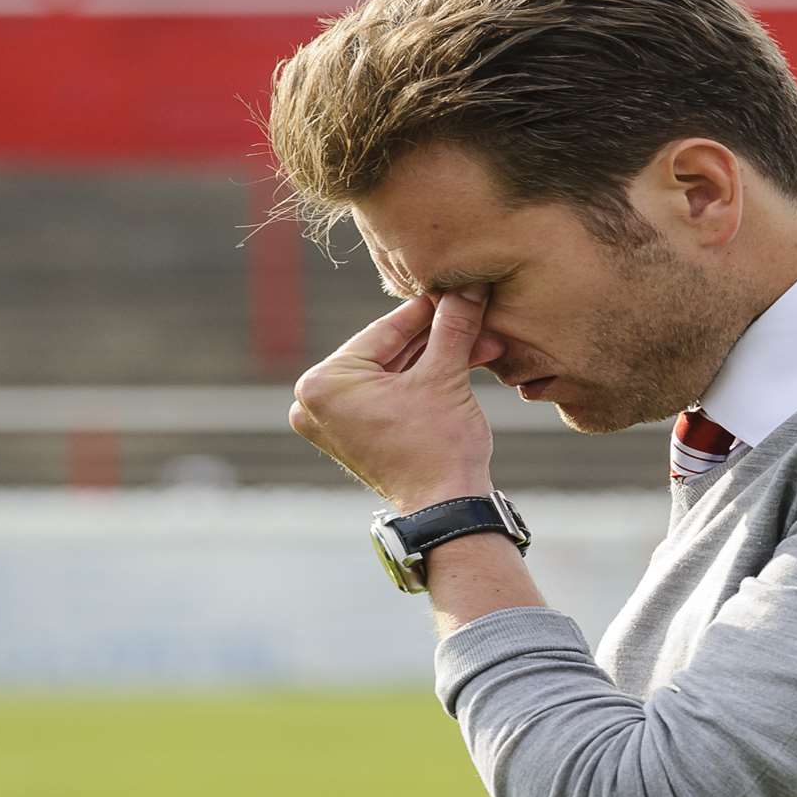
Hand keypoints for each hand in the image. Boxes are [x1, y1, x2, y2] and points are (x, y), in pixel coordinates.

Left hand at [289, 286, 507, 511]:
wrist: (447, 510)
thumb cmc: (438, 447)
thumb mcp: (445, 376)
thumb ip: (453, 325)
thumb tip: (469, 287)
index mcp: (323, 384)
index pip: (384, 330)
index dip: (429, 308)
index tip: (456, 288)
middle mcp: (315, 402)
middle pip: (389, 352)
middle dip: (438, 338)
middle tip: (474, 314)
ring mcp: (332, 423)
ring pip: (394, 374)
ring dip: (438, 359)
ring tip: (481, 344)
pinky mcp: (353, 437)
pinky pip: (389, 395)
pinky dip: (423, 383)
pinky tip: (463, 362)